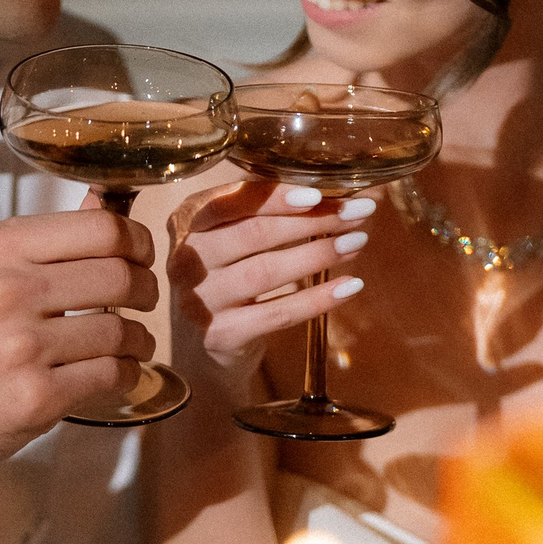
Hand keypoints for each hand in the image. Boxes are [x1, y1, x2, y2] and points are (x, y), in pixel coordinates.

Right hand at [0, 198, 156, 489]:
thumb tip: (107, 204)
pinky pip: (111, 375)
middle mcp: (9, 291)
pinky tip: (117, 371)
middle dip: (146, 289)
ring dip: (139, 338)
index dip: (137, 240)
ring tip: (132, 342)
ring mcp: (23, 347)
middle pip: (120, 275)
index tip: (141, 255)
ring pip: (121, 330)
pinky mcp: (37, 397)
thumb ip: (41, 242)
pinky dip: (126, 373)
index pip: (100, 228)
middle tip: (142, 300)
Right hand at [167, 179, 373, 403]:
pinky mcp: (220, 336)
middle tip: (357, 215)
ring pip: (264, 271)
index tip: (320, 194)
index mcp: (187, 221)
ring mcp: (199, 300)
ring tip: (357, 243)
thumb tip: (344, 193)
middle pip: (253, 233)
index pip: (232, 200)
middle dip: (311, 221)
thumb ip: (270, 213)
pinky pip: (276, 314)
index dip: (276, 197)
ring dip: (317, 255)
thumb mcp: (232, 241)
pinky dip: (316, 299)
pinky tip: (349, 287)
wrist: (200, 350)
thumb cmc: (227, 280)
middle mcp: (185, 258)